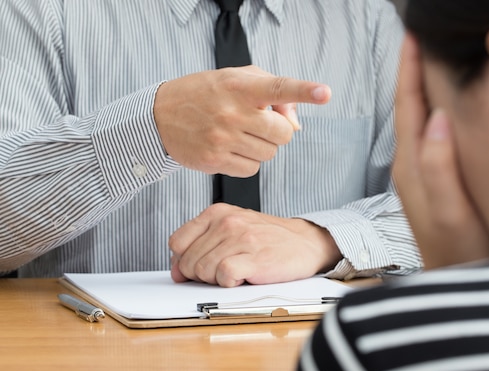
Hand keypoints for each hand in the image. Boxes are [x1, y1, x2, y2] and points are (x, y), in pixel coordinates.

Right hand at [154, 65, 331, 176]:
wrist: (160, 116)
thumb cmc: (207, 93)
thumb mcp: (238, 79)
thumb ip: (275, 93)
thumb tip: (296, 125)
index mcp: (240, 87)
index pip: (278, 88)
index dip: (304, 90)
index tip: (325, 92)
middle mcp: (232, 113)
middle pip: (283, 134)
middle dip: (278, 130)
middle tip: (259, 122)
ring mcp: (223, 139)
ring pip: (270, 154)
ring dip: (262, 147)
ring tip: (240, 134)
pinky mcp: (215, 161)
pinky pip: (252, 170)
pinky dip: (248, 161)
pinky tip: (230, 148)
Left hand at [168, 204, 341, 286]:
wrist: (305, 242)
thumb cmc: (268, 238)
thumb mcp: (231, 230)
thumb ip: (201, 245)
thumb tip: (177, 271)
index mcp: (217, 212)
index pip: (177, 242)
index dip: (183, 261)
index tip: (198, 266)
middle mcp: (227, 222)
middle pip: (188, 262)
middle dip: (202, 274)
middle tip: (225, 269)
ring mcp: (241, 238)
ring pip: (203, 271)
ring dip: (217, 280)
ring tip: (237, 271)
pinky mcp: (254, 257)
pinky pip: (223, 276)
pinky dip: (230, 283)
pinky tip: (243, 276)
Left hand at [392, 35, 488, 268]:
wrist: (452, 283)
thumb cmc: (459, 252)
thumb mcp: (451, 213)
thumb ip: (440, 168)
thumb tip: (437, 117)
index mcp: (413, 168)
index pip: (408, 108)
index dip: (410, 72)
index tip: (412, 37)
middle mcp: (409, 168)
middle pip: (408, 110)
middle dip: (412, 73)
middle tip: (419, 39)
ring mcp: (418, 176)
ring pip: (415, 122)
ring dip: (419, 90)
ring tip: (427, 63)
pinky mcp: (429, 183)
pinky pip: (425, 137)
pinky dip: (429, 113)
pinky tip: (440, 107)